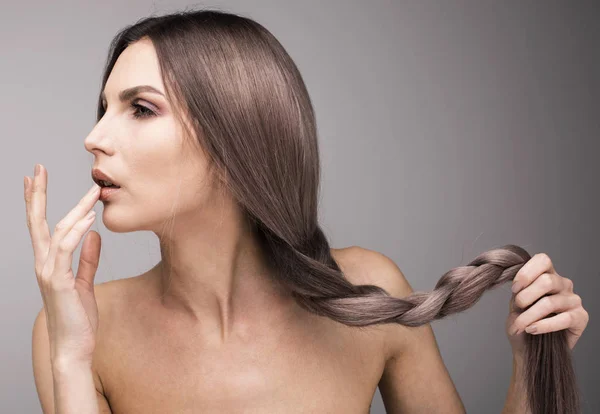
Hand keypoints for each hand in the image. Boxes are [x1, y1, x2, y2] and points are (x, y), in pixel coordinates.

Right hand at [25, 164, 101, 364]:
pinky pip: (67, 250)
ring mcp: (48, 272)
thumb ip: (87, 258)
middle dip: (36, 194)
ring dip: (74, 209)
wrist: (74, 346)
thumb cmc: (78, 318)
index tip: (34, 179)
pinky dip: (77, 231)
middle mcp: (43, 264)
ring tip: (91, 191)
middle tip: (38, 168)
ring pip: (56, 231)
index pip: (39, 226)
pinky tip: (90, 218)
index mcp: (48, 263)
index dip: (34, 201)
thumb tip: (93, 234)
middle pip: (37, 222)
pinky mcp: (58, 281)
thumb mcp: (84, 282)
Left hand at [506, 252, 588, 356]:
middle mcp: (563, 284)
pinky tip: (532, 329)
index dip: (526, 273)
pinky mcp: (581, 317)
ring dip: (529, 316)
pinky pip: (563, 319)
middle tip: (516, 308)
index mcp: (548, 274)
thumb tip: (517, 285)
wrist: (528, 348)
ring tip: (519, 325)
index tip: (514, 289)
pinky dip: (543, 325)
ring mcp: (574, 300)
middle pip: (546, 281)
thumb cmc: (522, 322)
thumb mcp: (515, 303)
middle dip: (525, 296)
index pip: (543, 260)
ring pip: (550, 303)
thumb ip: (518, 291)